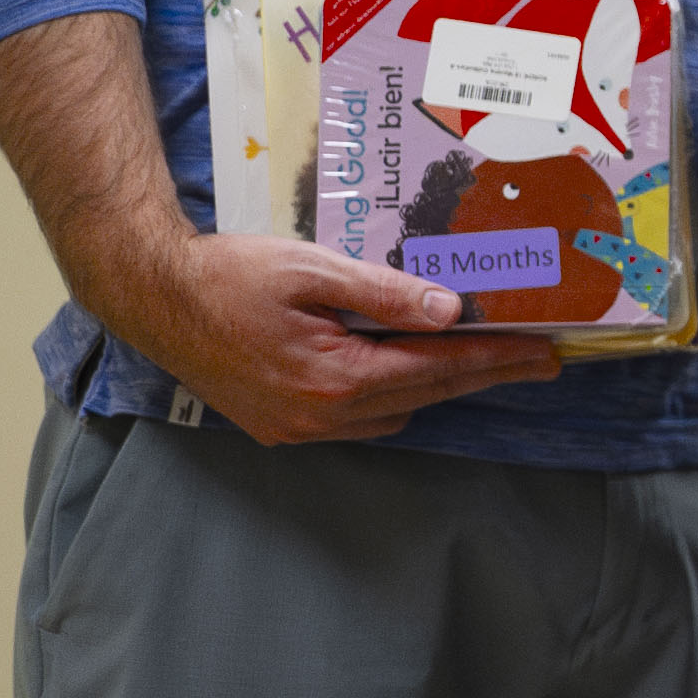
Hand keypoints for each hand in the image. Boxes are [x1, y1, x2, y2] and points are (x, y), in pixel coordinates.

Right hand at [104, 231, 563, 445]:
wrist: (152, 297)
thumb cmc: (229, 274)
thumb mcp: (313, 269)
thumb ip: (385, 293)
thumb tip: (452, 312)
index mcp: (336, 375)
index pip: (439, 369)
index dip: (496, 358)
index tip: (545, 353)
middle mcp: (322, 415)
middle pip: (426, 396)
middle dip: (486, 376)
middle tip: (541, 362)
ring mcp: (298, 427)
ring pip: (394, 414)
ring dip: (440, 389)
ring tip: (487, 362)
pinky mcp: (280, 427)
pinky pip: (358, 422)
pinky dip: (393, 400)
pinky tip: (410, 375)